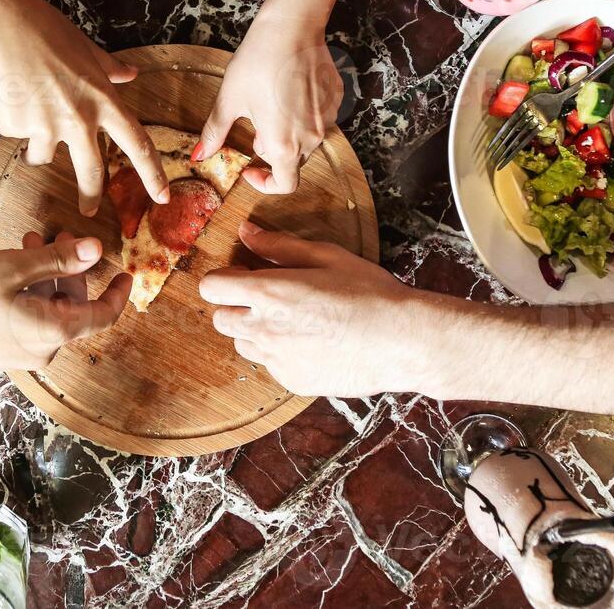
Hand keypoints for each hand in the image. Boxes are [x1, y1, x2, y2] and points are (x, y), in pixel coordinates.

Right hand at [0, 0, 169, 214]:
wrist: (3, 21)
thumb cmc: (46, 29)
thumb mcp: (86, 49)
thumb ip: (109, 69)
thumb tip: (131, 74)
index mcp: (102, 100)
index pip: (137, 144)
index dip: (152, 175)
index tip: (162, 196)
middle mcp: (78, 119)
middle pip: (91, 172)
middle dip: (90, 196)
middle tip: (88, 211)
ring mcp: (44, 125)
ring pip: (41, 155)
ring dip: (35, 143)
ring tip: (25, 108)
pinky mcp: (14, 126)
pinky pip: (15, 133)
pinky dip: (11, 118)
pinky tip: (7, 91)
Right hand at [0, 233, 129, 371]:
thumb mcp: (13, 269)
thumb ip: (58, 260)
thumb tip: (96, 249)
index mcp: (52, 332)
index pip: (102, 316)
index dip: (117, 294)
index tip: (125, 274)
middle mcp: (40, 351)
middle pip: (72, 308)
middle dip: (69, 270)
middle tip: (59, 236)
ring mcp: (17, 355)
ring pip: (46, 311)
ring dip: (44, 277)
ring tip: (28, 242)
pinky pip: (25, 321)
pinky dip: (27, 293)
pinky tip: (9, 268)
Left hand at [199, 14, 341, 193]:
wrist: (291, 28)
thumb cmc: (258, 63)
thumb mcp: (229, 99)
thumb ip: (215, 133)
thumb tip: (199, 155)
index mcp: (284, 145)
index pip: (285, 185)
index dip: (266, 183)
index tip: (251, 168)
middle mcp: (311, 137)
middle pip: (294, 161)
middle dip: (273, 150)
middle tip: (256, 124)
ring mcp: (327, 118)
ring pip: (307, 139)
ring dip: (289, 132)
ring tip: (272, 102)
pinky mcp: (336, 99)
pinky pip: (319, 118)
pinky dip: (304, 114)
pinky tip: (289, 89)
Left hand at [200, 222, 436, 397]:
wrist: (402, 342)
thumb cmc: (369, 293)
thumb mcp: (325, 256)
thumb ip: (278, 245)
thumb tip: (246, 232)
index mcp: (268, 293)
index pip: (212, 288)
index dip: (224, 279)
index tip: (243, 276)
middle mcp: (264, 329)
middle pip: (221, 319)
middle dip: (236, 306)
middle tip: (269, 298)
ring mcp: (276, 360)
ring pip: (243, 344)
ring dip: (255, 331)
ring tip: (293, 321)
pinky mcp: (291, 381)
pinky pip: (270, 365)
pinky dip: (280, 354)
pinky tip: (311, 342)